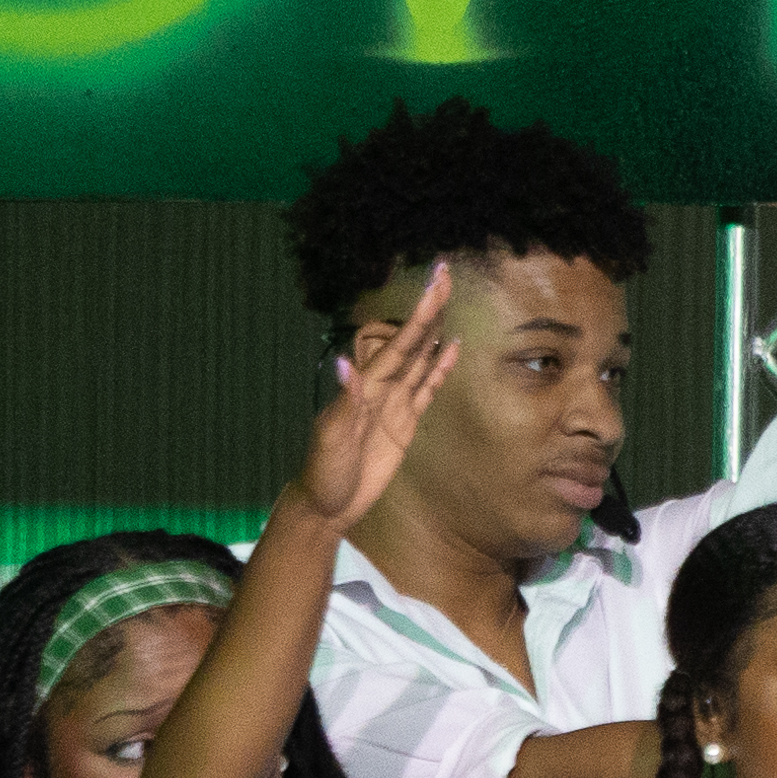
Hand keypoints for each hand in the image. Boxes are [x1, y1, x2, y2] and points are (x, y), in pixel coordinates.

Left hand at [294, 260, 464, 531]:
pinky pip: (426, 389)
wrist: (328, 504)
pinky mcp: (405, 423)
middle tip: (445, 274)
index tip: (434, 284)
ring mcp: (395, 404)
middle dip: (429, 309)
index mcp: (367, 387)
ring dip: (435, 330)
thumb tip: (345, 364)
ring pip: (421, 359)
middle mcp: (383, 388)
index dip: (419, 314)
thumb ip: (344, 402)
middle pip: (412, 341)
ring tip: (450, 300)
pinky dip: (440, 368)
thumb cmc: (324, 471)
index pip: (399, 343)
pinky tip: (452, 348)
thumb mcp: (330, 438)